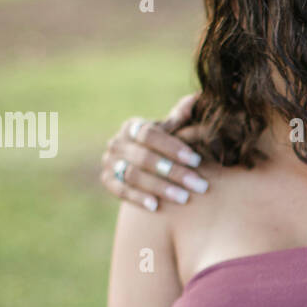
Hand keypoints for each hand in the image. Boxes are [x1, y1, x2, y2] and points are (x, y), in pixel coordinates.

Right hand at [100, 94, 206, 210]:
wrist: (142, 166)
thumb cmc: (163, 146)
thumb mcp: (171, 131)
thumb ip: (181, 118)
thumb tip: (197, 99)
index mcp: (132, 126)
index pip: (150, 134)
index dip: (173, 147)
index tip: (197, 161)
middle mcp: (117, 142)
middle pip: (144, 157)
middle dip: (174, 172)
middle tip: (199, 185)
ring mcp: (110, 162)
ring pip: (133, 175)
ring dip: (159, 187)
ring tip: (184, 197)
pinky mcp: (107, 181)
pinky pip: (121, 191)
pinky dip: (137, 198)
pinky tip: (155, 206)